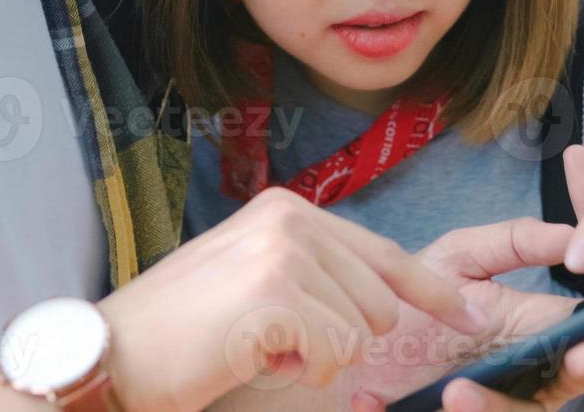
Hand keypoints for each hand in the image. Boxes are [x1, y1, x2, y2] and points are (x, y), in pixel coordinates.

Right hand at [96, 187, 489, 411]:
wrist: (115, 351)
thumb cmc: (180, 327)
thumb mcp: (252, 277)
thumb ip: (313, 272)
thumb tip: (384, 300)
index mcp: (287, 209)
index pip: (381, 251)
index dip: (430, 289)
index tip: (469, 313)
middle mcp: (291, 219)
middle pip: (379, 302)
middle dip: (340, 338)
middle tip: (274, 340)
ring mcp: (286, 254)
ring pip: (360, 334)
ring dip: (315, 360)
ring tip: (257, 345)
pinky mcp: (279, 296)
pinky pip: (335, 357)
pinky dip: (300, 374)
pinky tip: (253, 357)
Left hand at [343, 220, 583, 407]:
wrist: (355, 334)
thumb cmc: (415, 294)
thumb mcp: (461, 256)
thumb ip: (516, 243)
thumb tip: (571, 236)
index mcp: (533, 328)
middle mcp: (525, 372)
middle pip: (567, 382)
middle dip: (579, 372)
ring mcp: (498, 398)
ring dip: (498, 407)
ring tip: (459, 391)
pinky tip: (443, 398)